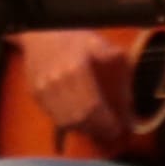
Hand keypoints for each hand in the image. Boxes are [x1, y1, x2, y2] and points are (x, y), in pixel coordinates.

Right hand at [23, 31, 140, 156]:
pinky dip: (69, 124)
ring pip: (65, 121)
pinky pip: (53, 117)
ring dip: (84, 129)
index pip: (92, 106)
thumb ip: (113, 59)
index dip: (105, 121)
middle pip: (79, 117)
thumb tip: (128, 83)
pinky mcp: (35, 95)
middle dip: (97, 128)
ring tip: (98, 129)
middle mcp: (57, 82)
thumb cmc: (71, 36)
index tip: (118, 127)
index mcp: (75, 69)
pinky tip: (81, 122)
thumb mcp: (96, 41)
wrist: (40, 33)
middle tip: (110, 132)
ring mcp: (43, 90)